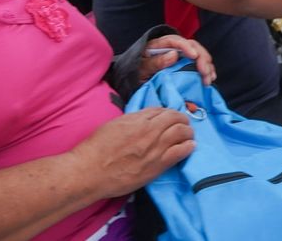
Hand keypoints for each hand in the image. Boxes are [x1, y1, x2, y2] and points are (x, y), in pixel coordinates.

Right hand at [76, 108, 195, 198]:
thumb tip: (144, 118)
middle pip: (174, 118)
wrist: (90, 171)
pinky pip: (180, 152)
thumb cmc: (96, 148)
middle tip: (184, 123)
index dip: (168, 112)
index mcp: (137, 119)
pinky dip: (188, 147)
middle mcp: (149, 131)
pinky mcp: (157, 166)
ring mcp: (155, 149)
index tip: (170, 116)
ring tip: (189, 134)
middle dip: (182, 119)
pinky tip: (190, 146)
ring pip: (181, 133)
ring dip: (188, 131)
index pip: (161, 110)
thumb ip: (132, 120)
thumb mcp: (114, 125)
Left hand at [139, 35, 215, 84]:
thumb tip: (174, 55)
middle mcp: (174, 46)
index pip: (176, 40)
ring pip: (199, 54)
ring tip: (209, 78)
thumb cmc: (137, 70)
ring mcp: (182, 55)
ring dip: (207, 65)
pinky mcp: (186, 64)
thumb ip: (155, 62)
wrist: (137, 76)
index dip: (186, 47)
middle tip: (205, 72)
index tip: (194, 56)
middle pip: (192, 46)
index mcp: (161, 43)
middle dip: (201, 58)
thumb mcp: (142, 67)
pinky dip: (207, 70)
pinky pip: (200, 63)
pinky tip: (210, 78)